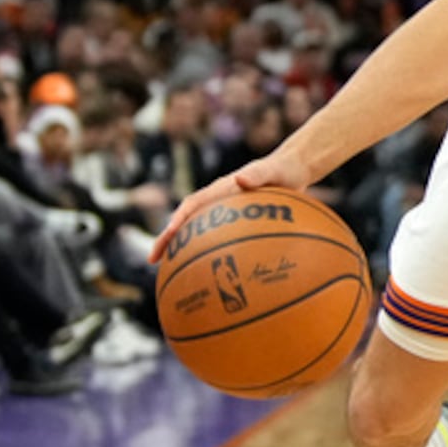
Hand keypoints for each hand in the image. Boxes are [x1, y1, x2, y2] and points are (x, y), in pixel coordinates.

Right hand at [151, 152, 312, 262]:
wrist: (294, 171)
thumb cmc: (284, 169)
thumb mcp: (273, 170)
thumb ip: (257, 174)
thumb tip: (240, 180)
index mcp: (221, 189)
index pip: (192, 204)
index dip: (179, 219)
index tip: (168, 234)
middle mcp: (218, 202)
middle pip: (187, 222)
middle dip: (168, 239)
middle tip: (153, 260)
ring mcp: (225, 214)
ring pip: (198, 234)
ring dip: (182, 251)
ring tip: (170, 274)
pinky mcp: (236, 224)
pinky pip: (219, 242)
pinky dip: (210, 256)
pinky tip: (213, 277)